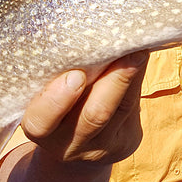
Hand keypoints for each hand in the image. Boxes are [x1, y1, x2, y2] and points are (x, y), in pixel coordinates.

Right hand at [21, 51, 148, 166]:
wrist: (75, 150)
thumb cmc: (54, 109)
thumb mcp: (43, 98)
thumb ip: (53, 74)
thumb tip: (78, 31)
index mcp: (39, 129)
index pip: (41, 121)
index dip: (57, 99)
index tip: (75, 75)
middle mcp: (68, 144)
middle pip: (94, 116)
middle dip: (113, 82)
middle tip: (126, 51)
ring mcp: (102, 147)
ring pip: (122, 110)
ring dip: (132, 76)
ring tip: (140, 49)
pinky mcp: (126, 141)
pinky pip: (134, 108)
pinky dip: (138, 79)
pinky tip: (141, 56)